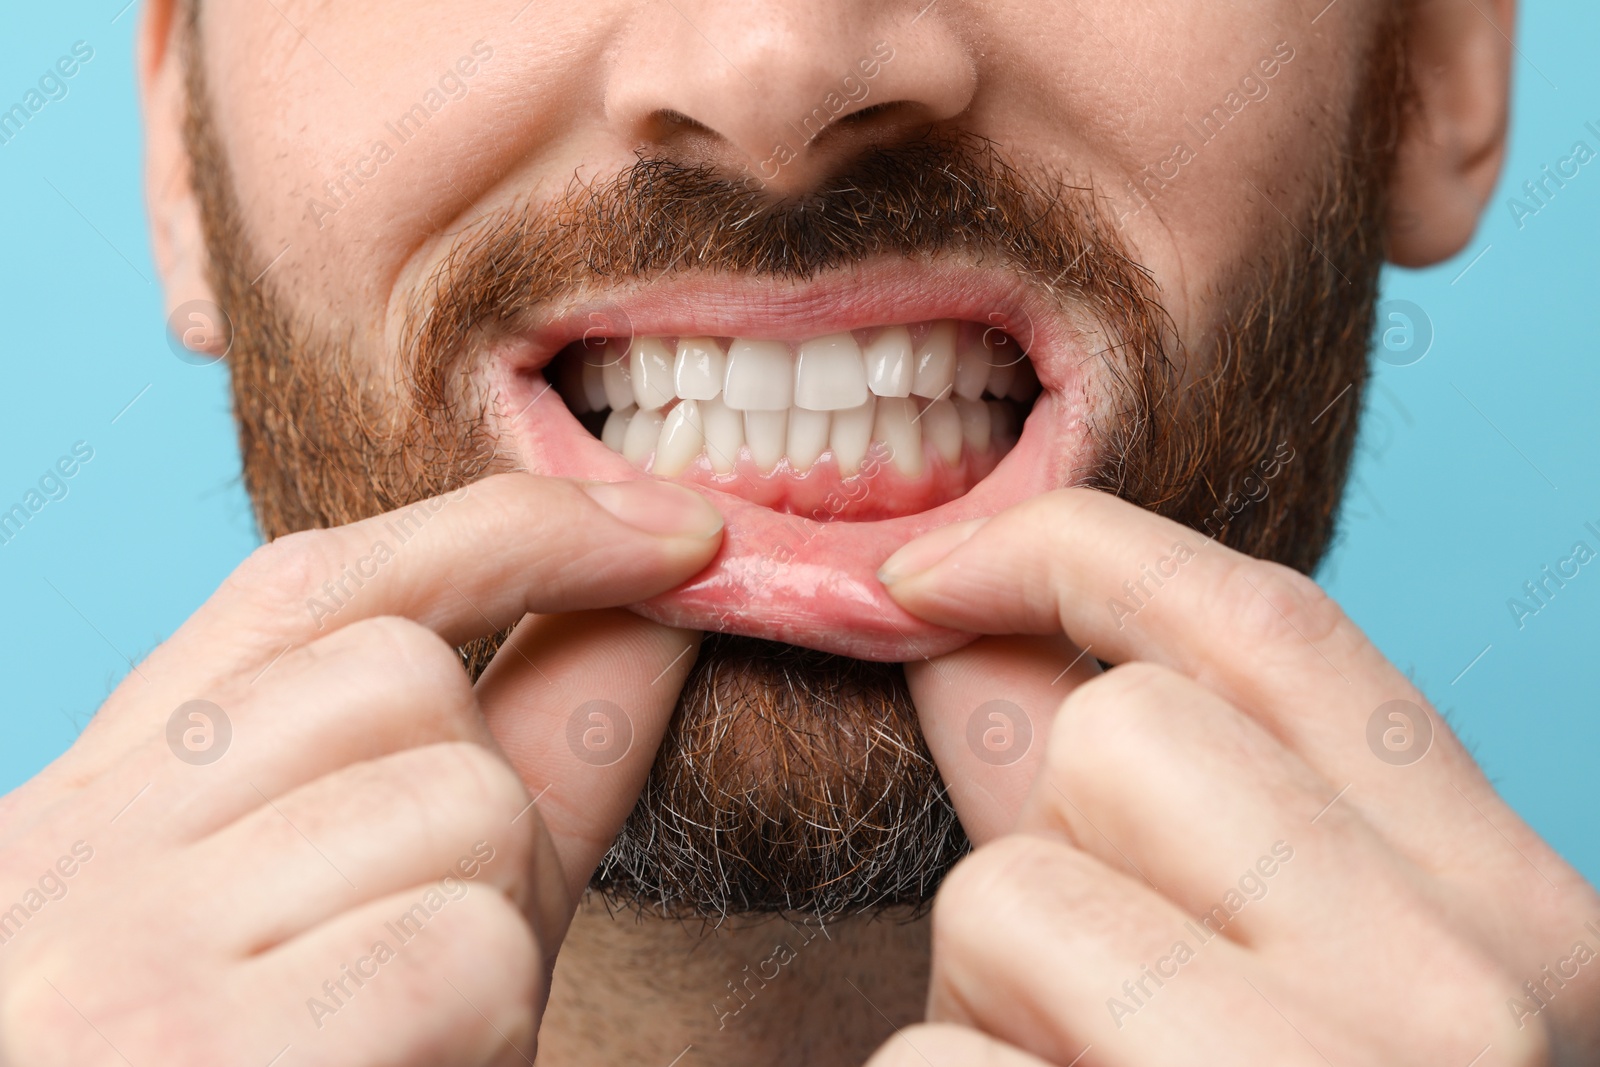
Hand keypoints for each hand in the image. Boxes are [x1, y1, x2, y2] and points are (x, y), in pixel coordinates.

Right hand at [0, 474, 721, 1066]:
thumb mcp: (350, 925)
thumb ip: (496, 769)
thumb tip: (649, 615)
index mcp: (102, 809)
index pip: (312, 591)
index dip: (508, 532)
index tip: (667, 531)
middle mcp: (82, 854)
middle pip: (405, 690)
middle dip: (484, 806)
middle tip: (421, 962)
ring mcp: (125, 951)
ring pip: (456, 803)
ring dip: (491, 929)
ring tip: (397, 1044)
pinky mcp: (204, 1051)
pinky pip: (461, 943)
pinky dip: (484, 1025)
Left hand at [870, 488, 1599, 1066]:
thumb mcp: (1288, 984)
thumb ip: (1138, 812)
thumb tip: (967, 638)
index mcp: (1519, 924)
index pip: (1277, 632)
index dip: (1079, 557)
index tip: (924, 574)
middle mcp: (1461, 999)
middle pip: (1114, 743)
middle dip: (1049, 857)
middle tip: (1095, 1018)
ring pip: (1007, 895)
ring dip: (988, 1009)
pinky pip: (929, 1065)